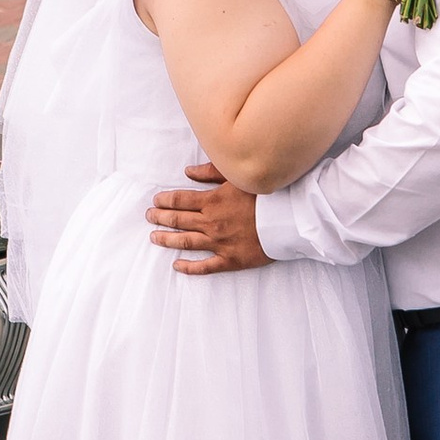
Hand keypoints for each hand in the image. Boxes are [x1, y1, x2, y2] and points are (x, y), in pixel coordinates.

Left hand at [147, 162, 269, 272]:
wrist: (290, 220)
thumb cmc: (267, 195)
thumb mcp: (239, 177)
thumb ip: (211, 172)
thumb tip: (188, 172)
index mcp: (212, 201)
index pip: (179, 200)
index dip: (164, 200)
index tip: (156, 201)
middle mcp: (211, 223)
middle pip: (178, 220)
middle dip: (160, 218)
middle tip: (149, 217)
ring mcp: (219, 243)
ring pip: (186, 242)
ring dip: (167, 239)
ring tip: (154, 237)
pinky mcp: (230, 260)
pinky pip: (205, 266)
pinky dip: (189, 267)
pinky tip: (177, 265)